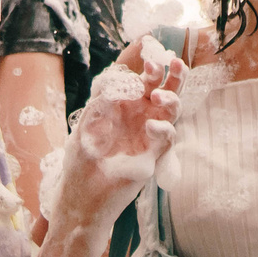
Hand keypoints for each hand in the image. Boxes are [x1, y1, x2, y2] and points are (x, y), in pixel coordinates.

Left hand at [70, 37, 183, 183]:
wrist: (83, 193)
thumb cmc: (82, 156)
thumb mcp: (87, 121)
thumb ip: (104, 98)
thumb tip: (122, 77)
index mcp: (128, 104)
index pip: (147, 80)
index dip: (153, 69)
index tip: (150, 62)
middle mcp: (142, 115)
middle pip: (167, 90)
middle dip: (175, 75)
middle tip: (175, 64)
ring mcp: (150, 134)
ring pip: (172, 110)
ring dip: (171, 98)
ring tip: (158, 95)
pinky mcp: (155, 155)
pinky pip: (168, 137)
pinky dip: (164, 129)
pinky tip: (151, 126)